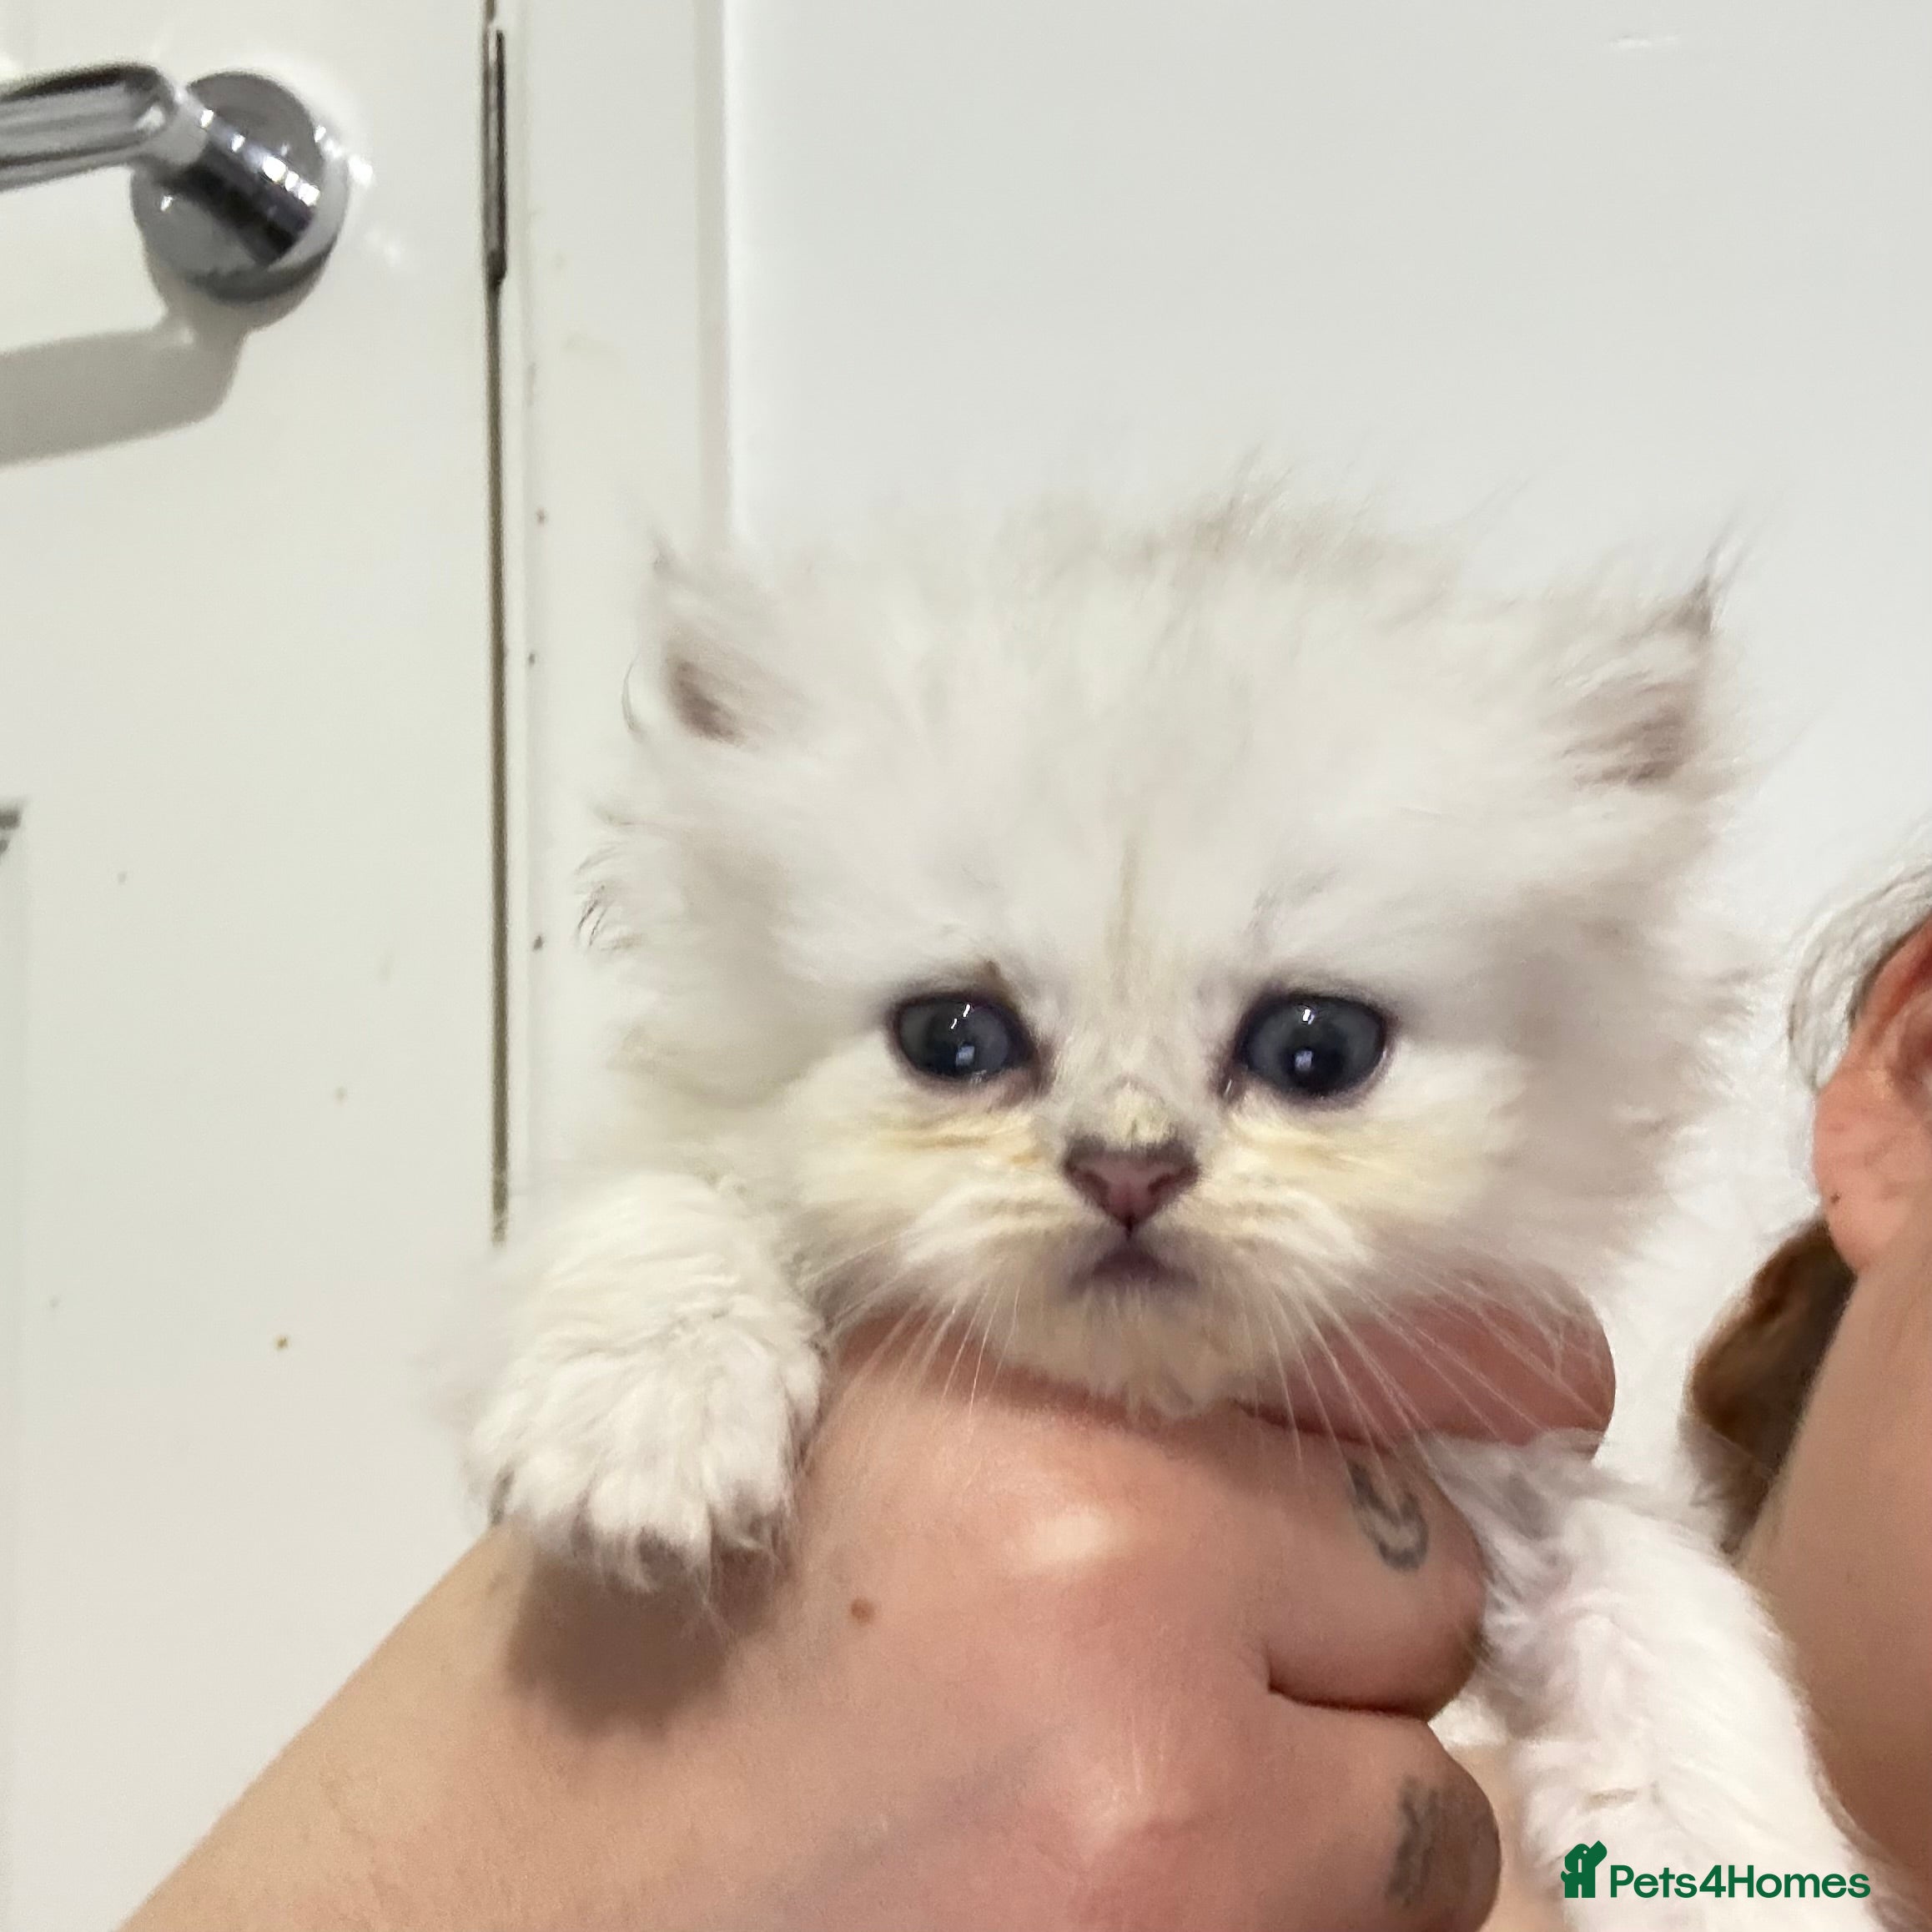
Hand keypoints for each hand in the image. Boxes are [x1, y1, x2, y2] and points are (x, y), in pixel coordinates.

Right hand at [126, 1301, 1609, 1931]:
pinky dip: (1283, 1930)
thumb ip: (1100, 1406)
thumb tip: (1407, 1408)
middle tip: (1154, 1678)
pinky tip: (1093, 1897)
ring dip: (1326, 1816)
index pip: (1414, 1378)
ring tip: (1099, 1811)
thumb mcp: (858, 1433)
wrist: (471, 1906)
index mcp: (1022, 1389)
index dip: (1461, 1407)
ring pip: (1430, 1815)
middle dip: (1339, 1643)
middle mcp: (1122, 1567)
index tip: (1502, 1413)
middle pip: (1430, 1601)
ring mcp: (1171, 1820)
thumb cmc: (644, 1660)